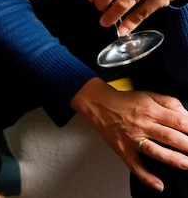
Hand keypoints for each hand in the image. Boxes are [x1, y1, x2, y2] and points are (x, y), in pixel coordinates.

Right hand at [71, 78, 187, 191]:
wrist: (100, 104)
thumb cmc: (125, 101)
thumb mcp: (149, 95)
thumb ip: (169, 102)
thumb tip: (185, 114)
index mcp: (150, 109)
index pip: (177, 120)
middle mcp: (142, 124)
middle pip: (169, 136)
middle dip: (187, 145)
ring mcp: (133, 139)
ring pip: (155, 151)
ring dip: (172, 159)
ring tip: (186, 164)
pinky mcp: (124, 150)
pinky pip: (136, 166)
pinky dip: (147, 177)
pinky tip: (159, 184)